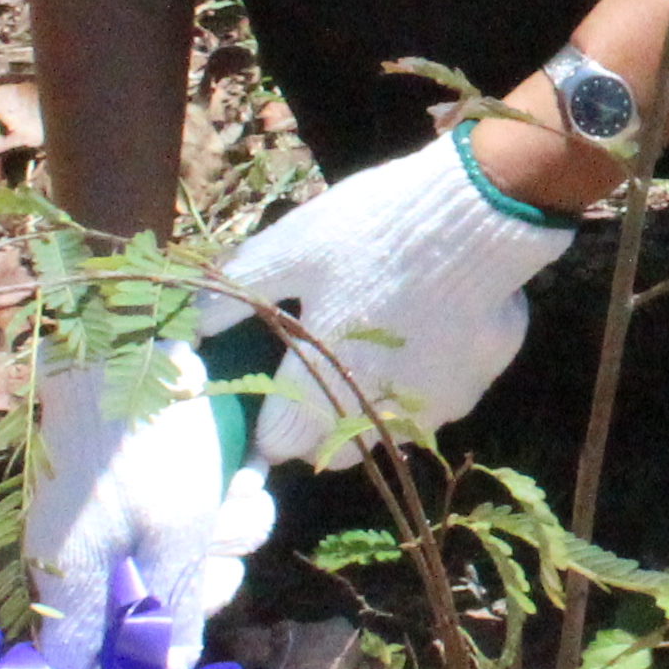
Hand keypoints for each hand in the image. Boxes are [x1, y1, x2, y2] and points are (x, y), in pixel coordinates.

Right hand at [20, 344, 273, 668]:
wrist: (129, 336)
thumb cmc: (147, 437)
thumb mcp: (174, 529)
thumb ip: (168, 607)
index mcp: (69, 582)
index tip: (170, 659)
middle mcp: (87, 561)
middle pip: (157, 620)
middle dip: (207, 581)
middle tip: (217, 538)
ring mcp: (119, 526)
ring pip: (194, 564)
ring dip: (229, 529)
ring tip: (231, 483)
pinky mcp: (149, 494)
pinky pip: (201, 521)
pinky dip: (226, 497)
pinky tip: (238, 464)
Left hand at [203, 136, 574, 465]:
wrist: (475, 216)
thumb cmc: (371, 232)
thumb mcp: (293, 247)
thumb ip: (242, 289)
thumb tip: (193, 324)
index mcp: (321, 387)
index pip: (280, 442)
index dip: (269, 424)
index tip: (269, 398)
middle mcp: (377, 412)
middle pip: (336, 452)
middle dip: (321, 428)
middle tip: (319, 374)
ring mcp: (433, 405)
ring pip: (392, 430)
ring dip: (376, 407)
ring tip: (377, 350)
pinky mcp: (475, 384)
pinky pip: (440, 398)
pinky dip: (427, 379)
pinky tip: (429, 330)